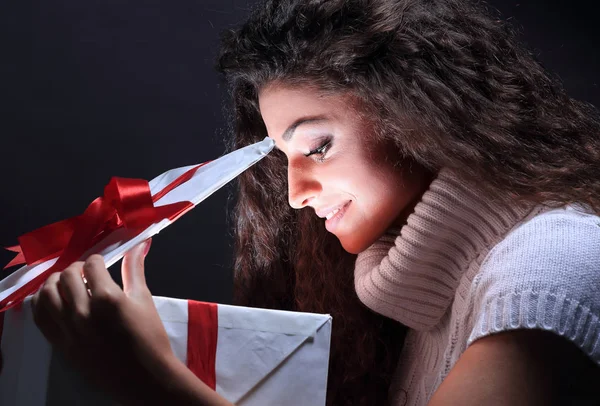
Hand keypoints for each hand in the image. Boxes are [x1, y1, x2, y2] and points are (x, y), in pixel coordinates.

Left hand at [31, 239, 176, 404]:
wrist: (144, 376)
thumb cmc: (149, 337)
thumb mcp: (144, 300)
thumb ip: (135, 270)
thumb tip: (138, 245)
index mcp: (107, 298)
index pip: (91, 265)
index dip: (97, 260)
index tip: (101, 263)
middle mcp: (83, 312)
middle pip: (67, 276)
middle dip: (77, 269)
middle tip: (86, 273)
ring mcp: (69, 330)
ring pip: (47, 294)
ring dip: (55, 282)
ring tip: (67, 284)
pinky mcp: (61, 345)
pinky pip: (41, 317)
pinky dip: (43, 303)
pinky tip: (54, 299)